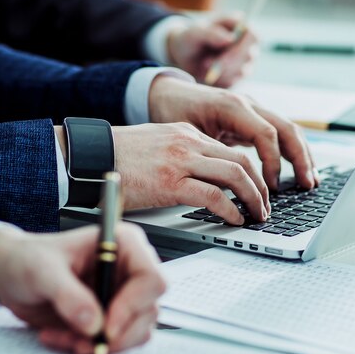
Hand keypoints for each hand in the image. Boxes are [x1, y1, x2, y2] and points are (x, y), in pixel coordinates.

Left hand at [0, 223, 165, 353]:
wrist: (11, 274)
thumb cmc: (28, 258)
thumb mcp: (42, 271)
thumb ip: (67, 294)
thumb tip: (93, 322)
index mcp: (123, 245)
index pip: (150, 278)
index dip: (134, 305)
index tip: (106, 327)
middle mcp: (128, 269)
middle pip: (148, 310)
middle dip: (117, 333)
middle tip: (84, 342)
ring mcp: (123, 295)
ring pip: (136, 331)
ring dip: (102, 344)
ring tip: (65, 338)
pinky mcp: (111, 316)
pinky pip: (117, 342)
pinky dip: (92, 347)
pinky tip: (64, 338)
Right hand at [113, 122, 269, 224]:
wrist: (89, 155)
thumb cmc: (117, 156)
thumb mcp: (156, 144)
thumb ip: (180, 153)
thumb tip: (201, 177)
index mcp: (186, 133)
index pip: (231, 150)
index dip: (251, 172)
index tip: (257, 189)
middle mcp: (188, 142)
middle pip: (242, 160)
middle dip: (261, 185)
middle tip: (265, 205)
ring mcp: (180, 160)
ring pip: (236, 174)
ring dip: (253, 198)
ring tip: (257, 215)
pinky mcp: (170, 182)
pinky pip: (214, 196)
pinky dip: (231, 210)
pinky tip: (235, 220)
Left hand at [148, 76, 317, 191]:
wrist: (165, 92)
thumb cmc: (172, 111)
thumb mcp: (186, 134)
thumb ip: (208, 154)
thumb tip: (226, 186)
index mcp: (231, 106)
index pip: (266, 134)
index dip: (272, 162)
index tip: (270, 187)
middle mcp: (247, 104)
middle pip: (287, 129)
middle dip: (300, 158)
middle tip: (307, 185)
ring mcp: (252, 109)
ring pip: (288, 129)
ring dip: (302, 155)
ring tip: (310, 181)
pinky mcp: (251, 118)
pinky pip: (279, 133)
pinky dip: (290, 151)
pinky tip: (297, 170)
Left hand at [167, 15, 258, 87]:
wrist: (184, 56)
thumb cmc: (191, 38)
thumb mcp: (195, 32)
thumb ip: (211, 33)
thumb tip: (231, 39)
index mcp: (241, 26)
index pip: (253, 36)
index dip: (240, 48)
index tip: (220, 55)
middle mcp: (247, 44)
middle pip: (249, 56)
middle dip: (227, 63)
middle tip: (205, 63)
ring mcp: (245, 62)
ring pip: (242, 72)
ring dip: (221, 72)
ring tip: (204, 64)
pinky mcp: (237, 77)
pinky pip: (233, 83)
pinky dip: (218, 80)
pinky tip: (207, 73)